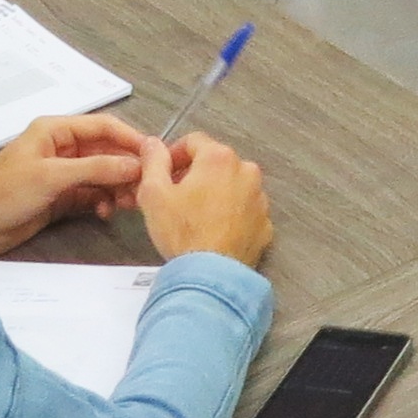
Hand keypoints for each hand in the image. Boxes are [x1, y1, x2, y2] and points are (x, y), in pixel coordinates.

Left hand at [0, 112, 157, 259]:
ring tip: (129, 203)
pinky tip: (107, 213)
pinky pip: (92, 194)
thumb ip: (96, 168)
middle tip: (146, 186)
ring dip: (118, 186)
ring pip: (102, 174)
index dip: (130, 139)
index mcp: (56, 131)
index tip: (154, 155)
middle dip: (126, 167)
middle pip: (107, 151)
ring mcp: (62, 174)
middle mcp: (62, 148)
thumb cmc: (4, 193)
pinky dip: (103, 202)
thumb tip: (134, 165)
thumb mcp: (52, 176)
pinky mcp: (61, 197)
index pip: (104, 126)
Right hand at [131, 130, 272, 268]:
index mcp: (219, 159)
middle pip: (215, 162)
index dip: (174, 154)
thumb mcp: (154, 193)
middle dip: (195, 173)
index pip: (194, 141)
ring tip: (195, 215)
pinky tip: (213, 229)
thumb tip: (152, 143)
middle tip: (175, 195)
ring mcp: (259, 198)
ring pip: (232, 185)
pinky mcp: (265, 223)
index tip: (163, 172)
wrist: (211, 276)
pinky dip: (230, 213)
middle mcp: (246, 172)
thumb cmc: (182, 233)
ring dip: (214, 192)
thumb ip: (153, 161)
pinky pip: (244, 209)